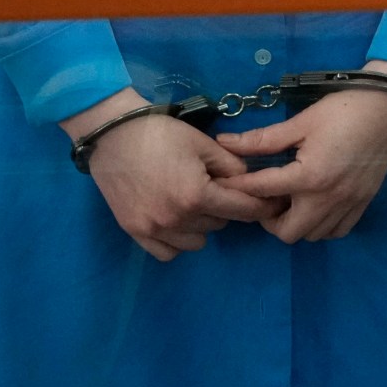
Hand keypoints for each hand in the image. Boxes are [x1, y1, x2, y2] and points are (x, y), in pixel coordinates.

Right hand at [65, 92, 281, 262]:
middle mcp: (176, 219)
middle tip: (215, 187)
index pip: (242, 210)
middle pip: (220, 224)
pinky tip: (176, 220)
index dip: (261, 207)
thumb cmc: (161, 134)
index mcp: (197, 195)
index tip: (273, 204)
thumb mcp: (203, 143)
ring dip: (202, 225)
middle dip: (224, 207)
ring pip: (197, 242)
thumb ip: (231, 165)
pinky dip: (177, 240)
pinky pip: (168, 252)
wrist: (113, 135)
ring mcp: (153, 229)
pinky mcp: (135, 232)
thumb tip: (248, 180)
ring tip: (193, 202)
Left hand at [215, 73, 386, 243]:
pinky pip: (337, 231)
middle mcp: (329, 198)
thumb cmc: (344, 109)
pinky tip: (315, 204)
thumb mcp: (301, 121)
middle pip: (287, 232)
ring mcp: (349, 204)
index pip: (263, 190)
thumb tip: (225, 142)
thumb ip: (263, 139)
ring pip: (313, 235)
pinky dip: (321, 225)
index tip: (226, 184)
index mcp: (309, 176)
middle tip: (265, 196)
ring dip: (296, 223)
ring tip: (291, 199)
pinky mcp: (363, 203)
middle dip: (268, 218)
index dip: (239, 186)